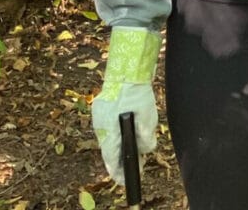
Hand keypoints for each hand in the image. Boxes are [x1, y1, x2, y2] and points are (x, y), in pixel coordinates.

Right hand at [91, 27, 161, 184]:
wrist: (126, 66)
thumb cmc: (137, 91)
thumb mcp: (147, 115)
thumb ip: (146, 135)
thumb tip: (146, 150)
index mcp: (109, 129)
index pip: (111, 158)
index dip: (118, 171)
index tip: (125, 181)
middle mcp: (100, 124)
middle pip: (110, 149)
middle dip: (122, 159)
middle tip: (133, 168)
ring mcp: (99, 115)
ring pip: (110, 137)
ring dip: (121, 145)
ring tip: (134, 153)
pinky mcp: (102, 107)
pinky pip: (110, 126)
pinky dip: (119, 133)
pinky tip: (127, 135)